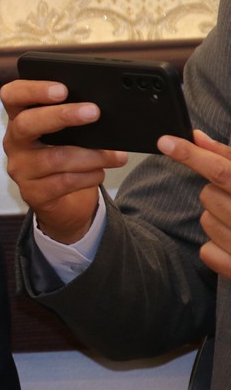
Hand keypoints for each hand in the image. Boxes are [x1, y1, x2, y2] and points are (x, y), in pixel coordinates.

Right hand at [1, 79, 127, 243]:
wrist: (63, 201)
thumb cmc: (66, 156)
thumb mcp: (66, 133)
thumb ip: (71, 118)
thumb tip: (97, 110)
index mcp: (19, 118)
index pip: (12, 95)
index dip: (33, 89)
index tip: (62, 89)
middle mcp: (14, 142)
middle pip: (26, 124)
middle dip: (61, 116)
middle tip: (93, 112)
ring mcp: (20, 168)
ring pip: (53, 158)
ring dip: (90, 155)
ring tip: (115, 155)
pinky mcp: (32, 193)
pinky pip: (62, 182)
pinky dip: (88, 176)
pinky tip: (100, 172)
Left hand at [159, 131, 230, 278]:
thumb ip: (229, 158)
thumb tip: (197, 137)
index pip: (222, 171)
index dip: (191, 155)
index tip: (165, 142)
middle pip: (208, 195)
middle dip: (216, 194)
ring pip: (205, 222)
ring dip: (217, 219)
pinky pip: (207, 252)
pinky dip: (216, 248)